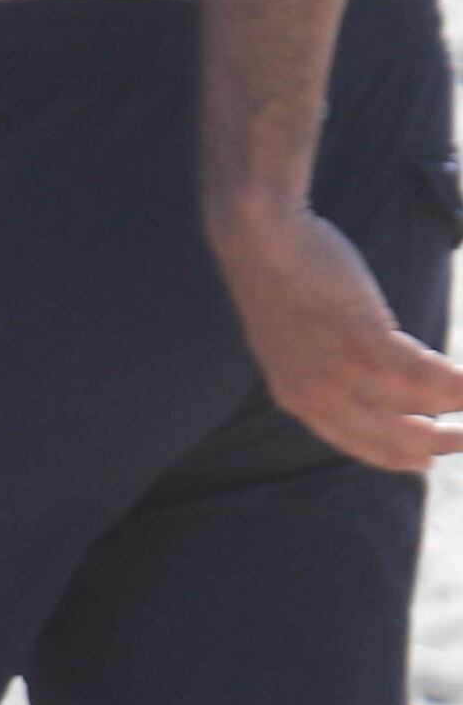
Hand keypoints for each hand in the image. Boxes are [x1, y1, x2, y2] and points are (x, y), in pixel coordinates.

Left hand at [213, 197, 462, 471]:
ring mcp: (339, 370)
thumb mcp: (291, 335)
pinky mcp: (364, 340)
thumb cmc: (279, 275)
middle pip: (385, 434)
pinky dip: (456, 383)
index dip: (389, 455)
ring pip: (412, 405)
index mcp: (295, 396)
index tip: (419, 464)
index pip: (350, 440)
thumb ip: (320, 359)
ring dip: (455, 407)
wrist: (261, 240)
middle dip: (429, 442)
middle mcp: (316, 394)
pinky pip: (424, 374)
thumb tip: (358, 360)